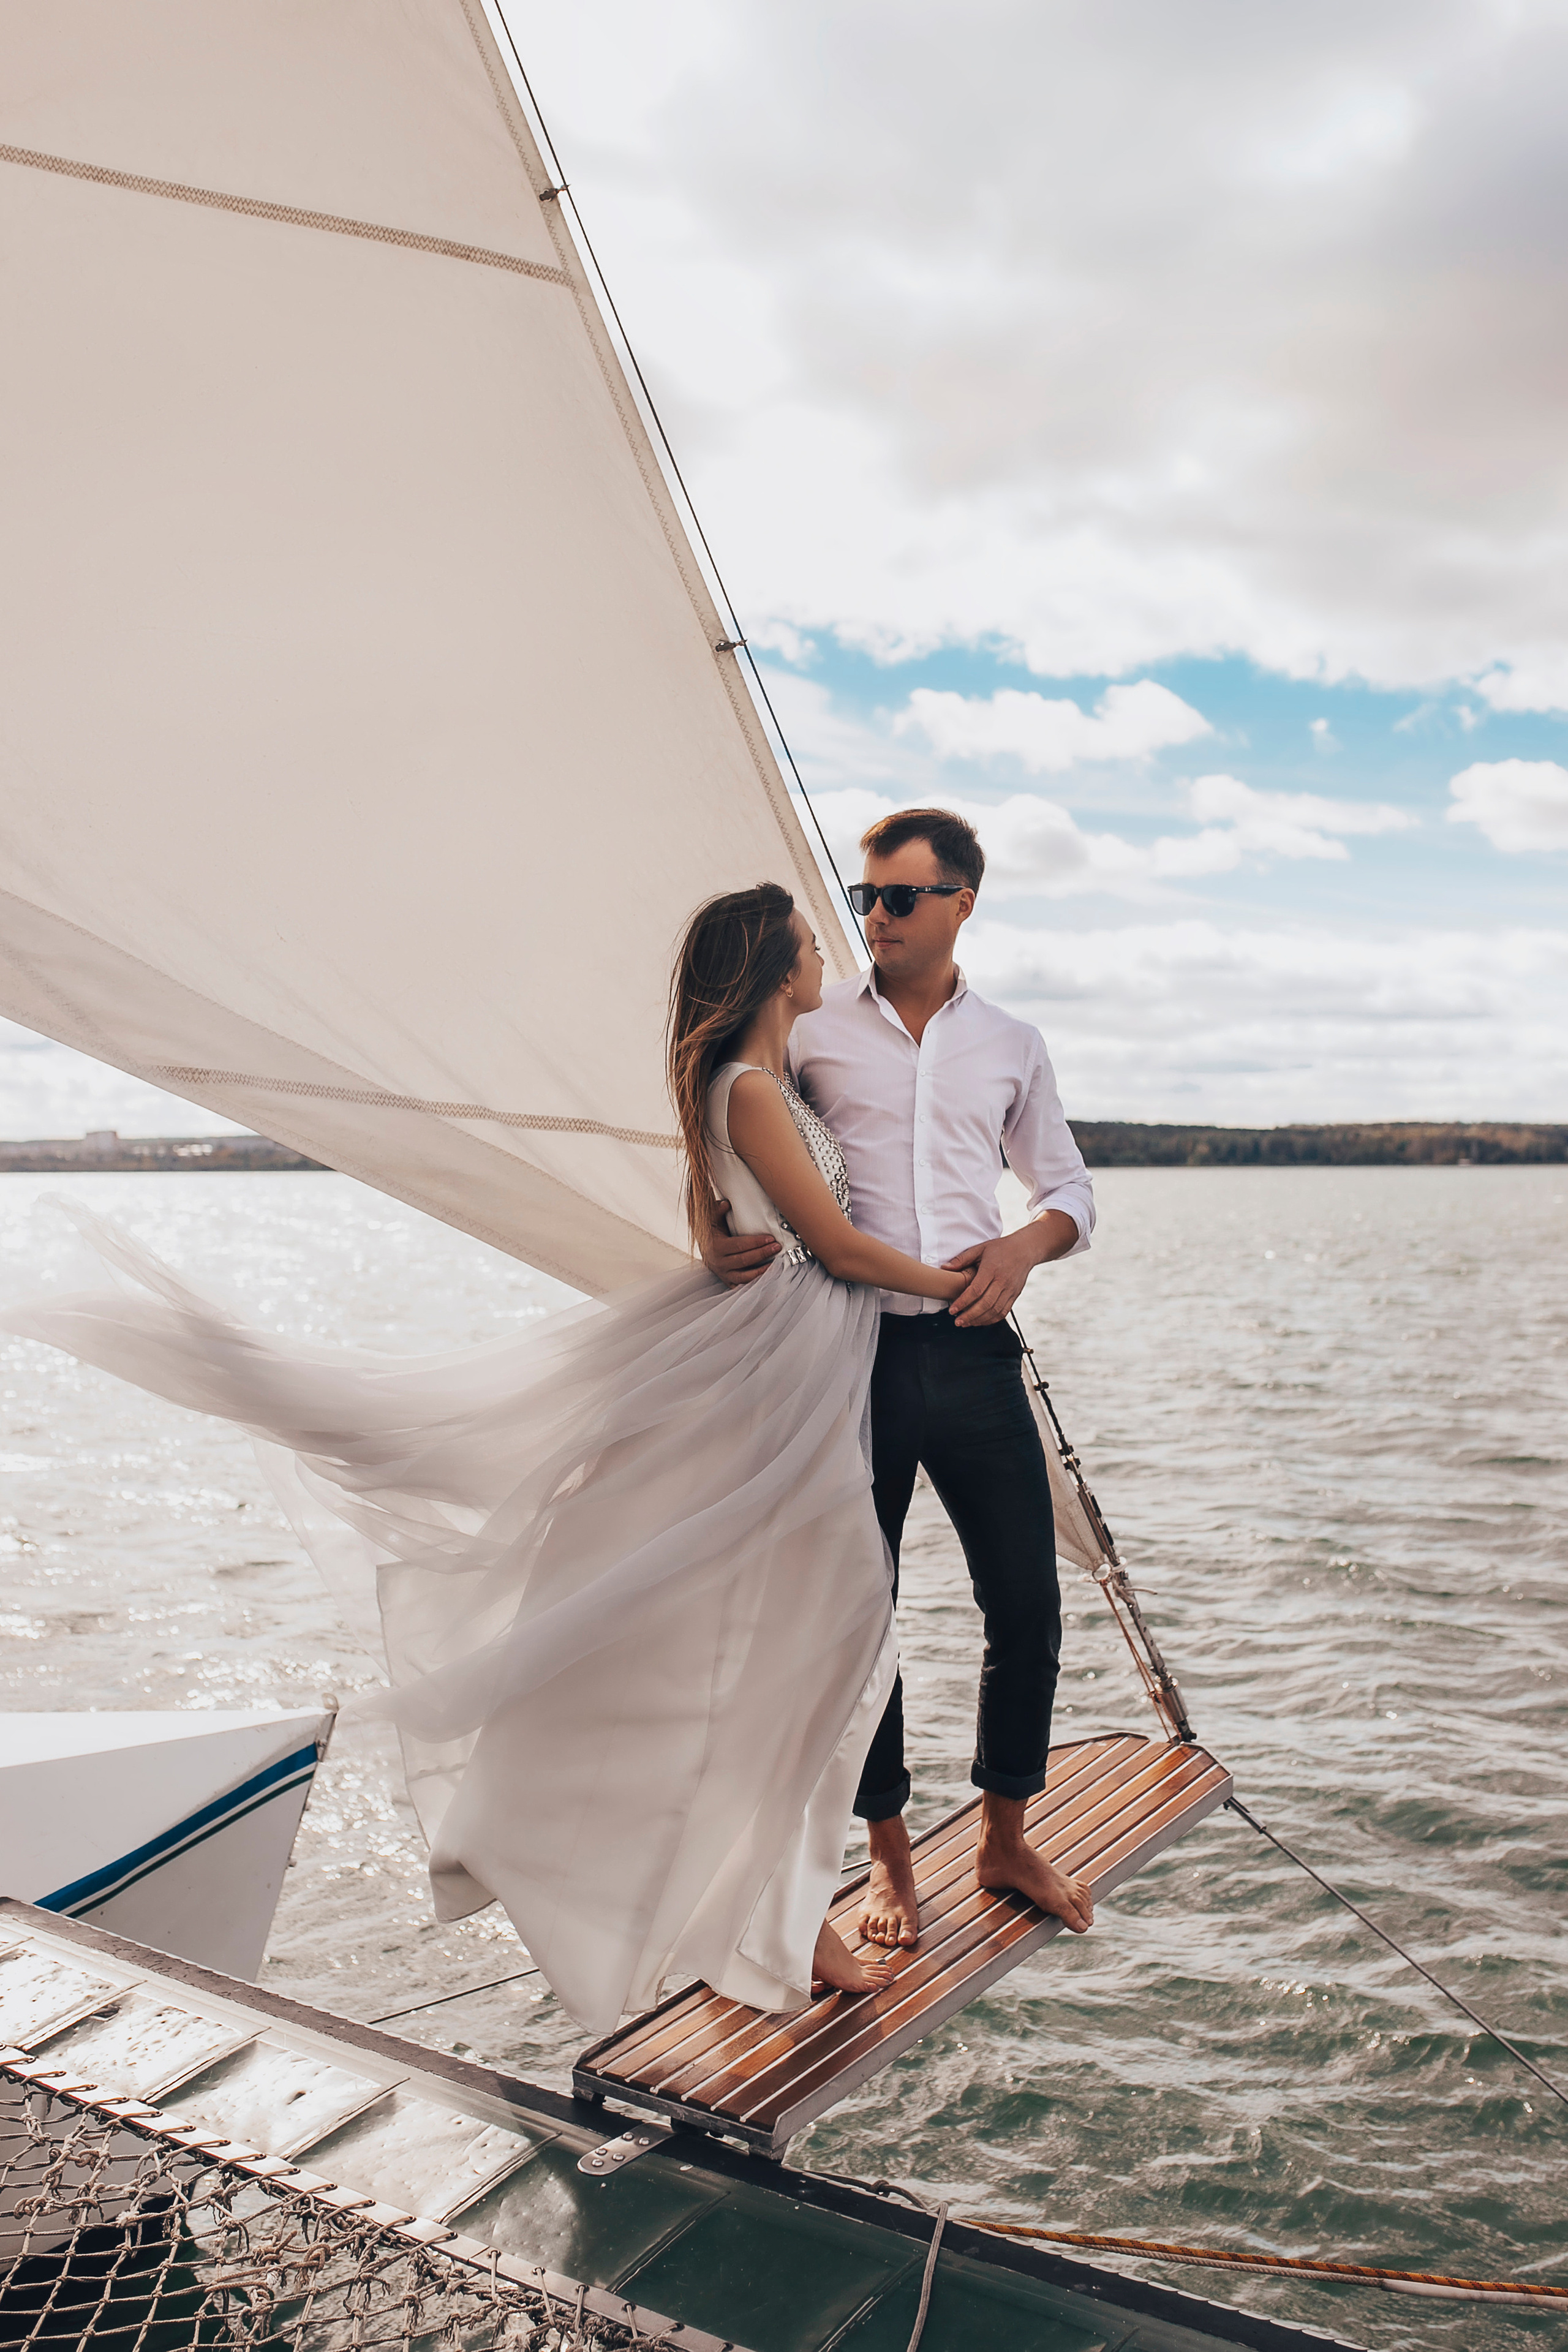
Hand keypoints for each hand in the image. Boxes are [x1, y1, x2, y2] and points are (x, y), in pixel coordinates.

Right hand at [703, 1204, 780, 1287]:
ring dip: (761, 1271)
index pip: (740, 1245)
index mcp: (717, 1247)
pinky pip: (742, 1285)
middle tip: (777, 1247)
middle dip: (762, 1253)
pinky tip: (766, 1276)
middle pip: (744, 1260)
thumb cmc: (712, 1232)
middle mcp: (719, 1263)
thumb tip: (726, 1203)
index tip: (770, 1239)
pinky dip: (754, 1282)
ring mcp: (723, 1274)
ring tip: (775, 1263)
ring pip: (744, 1276)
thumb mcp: (712, 1219)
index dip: (756, 1242)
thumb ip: (718, 1210)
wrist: (703, 1247)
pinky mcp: (727, 1281)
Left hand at [943, 1211, 1077, 1325]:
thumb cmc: (1000, 1248)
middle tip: (957, 1321)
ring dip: (979, 1320)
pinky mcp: (1015, 1295)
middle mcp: (1002, 1281)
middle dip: (970, 1315)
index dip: (963, 1302)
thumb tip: (944, 1268)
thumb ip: (962, 1259)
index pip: (976, 1290)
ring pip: (995, 1311)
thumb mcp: (980, 1249)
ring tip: (966, 1323)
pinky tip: (980, 1321)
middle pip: (985, 1304)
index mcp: (991, 1270)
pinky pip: (1003, 1312)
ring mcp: (1010, 1290)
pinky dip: (991, 1319)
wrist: (1025, 1250)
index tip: (952, 1310)